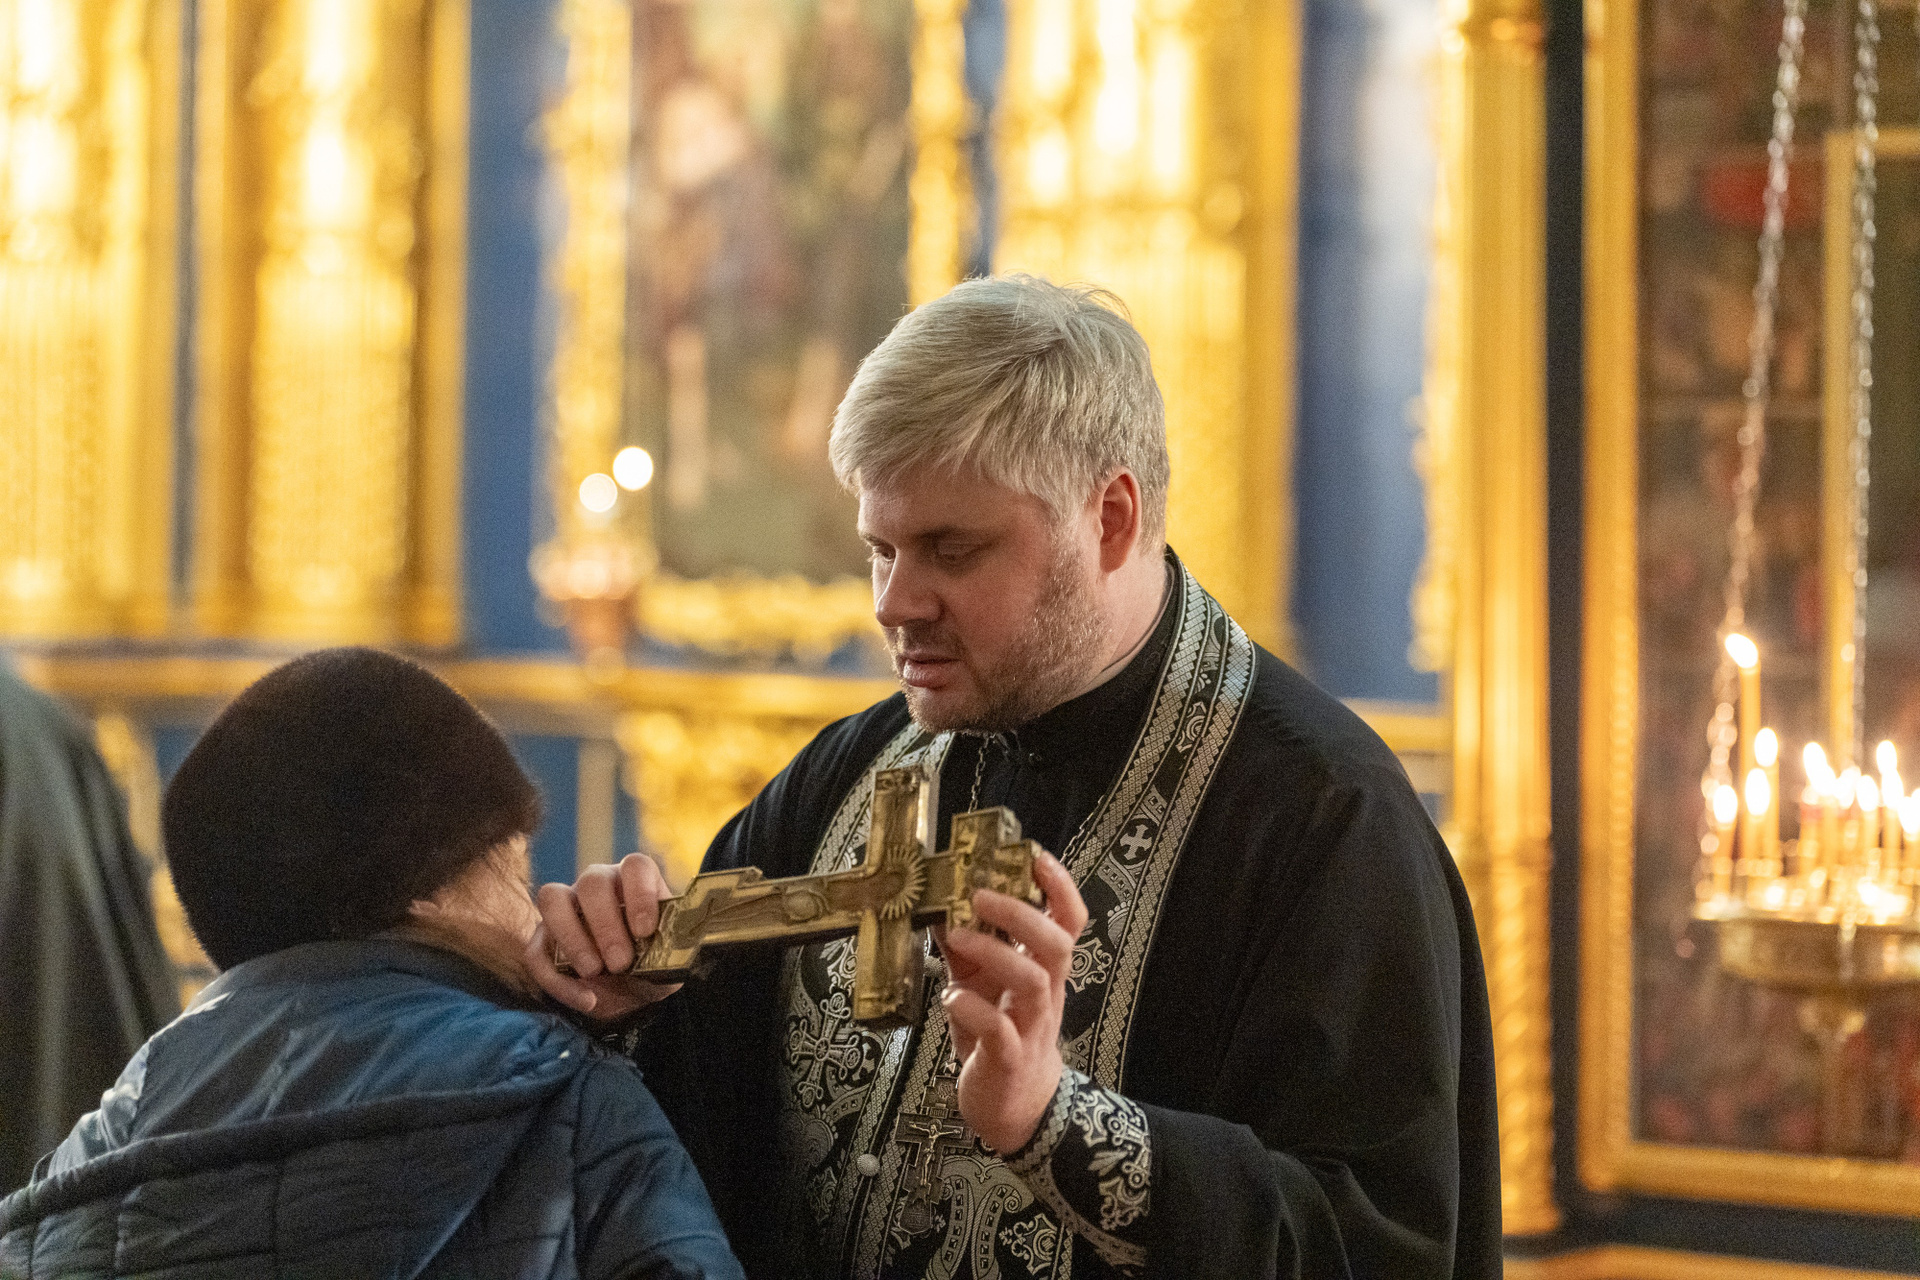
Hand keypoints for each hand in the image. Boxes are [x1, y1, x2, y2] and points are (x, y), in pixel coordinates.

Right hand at [525, 852, 682, 1021]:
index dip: (640, 893)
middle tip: (620, 962)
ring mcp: (566, 906)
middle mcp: (598, 885)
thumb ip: (666, 955)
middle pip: (592, 882)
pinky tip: (586, 999)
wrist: (630, 994)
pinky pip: (536, 949)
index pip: (635, 867)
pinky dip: (557, 979)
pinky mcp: (543, 937)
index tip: (645, 930)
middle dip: (605, 925)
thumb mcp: (667, 963)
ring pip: (553, 900)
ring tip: (593, 972)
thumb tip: (659, 954)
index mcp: (635, 882)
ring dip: (572, 940)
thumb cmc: (652, 967)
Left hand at [936, 852, 1088, 1152]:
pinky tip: (950, 997)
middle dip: (1021, 915)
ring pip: (1031, 982)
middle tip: (980, 895)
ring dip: (993, 953)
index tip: (1036, 857)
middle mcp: (1045, 994)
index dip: (1061, 888)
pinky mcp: (1008, 1059)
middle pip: (1057, 945)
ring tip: (956, 936)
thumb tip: (937, 905)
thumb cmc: (998, 1034)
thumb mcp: (980, 982)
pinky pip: (999, 1030)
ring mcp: (1031, 1026)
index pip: (1069, 922)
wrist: (1012, 1105)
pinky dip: (971, 1008)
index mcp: (1043, 970)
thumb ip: (966, 947)